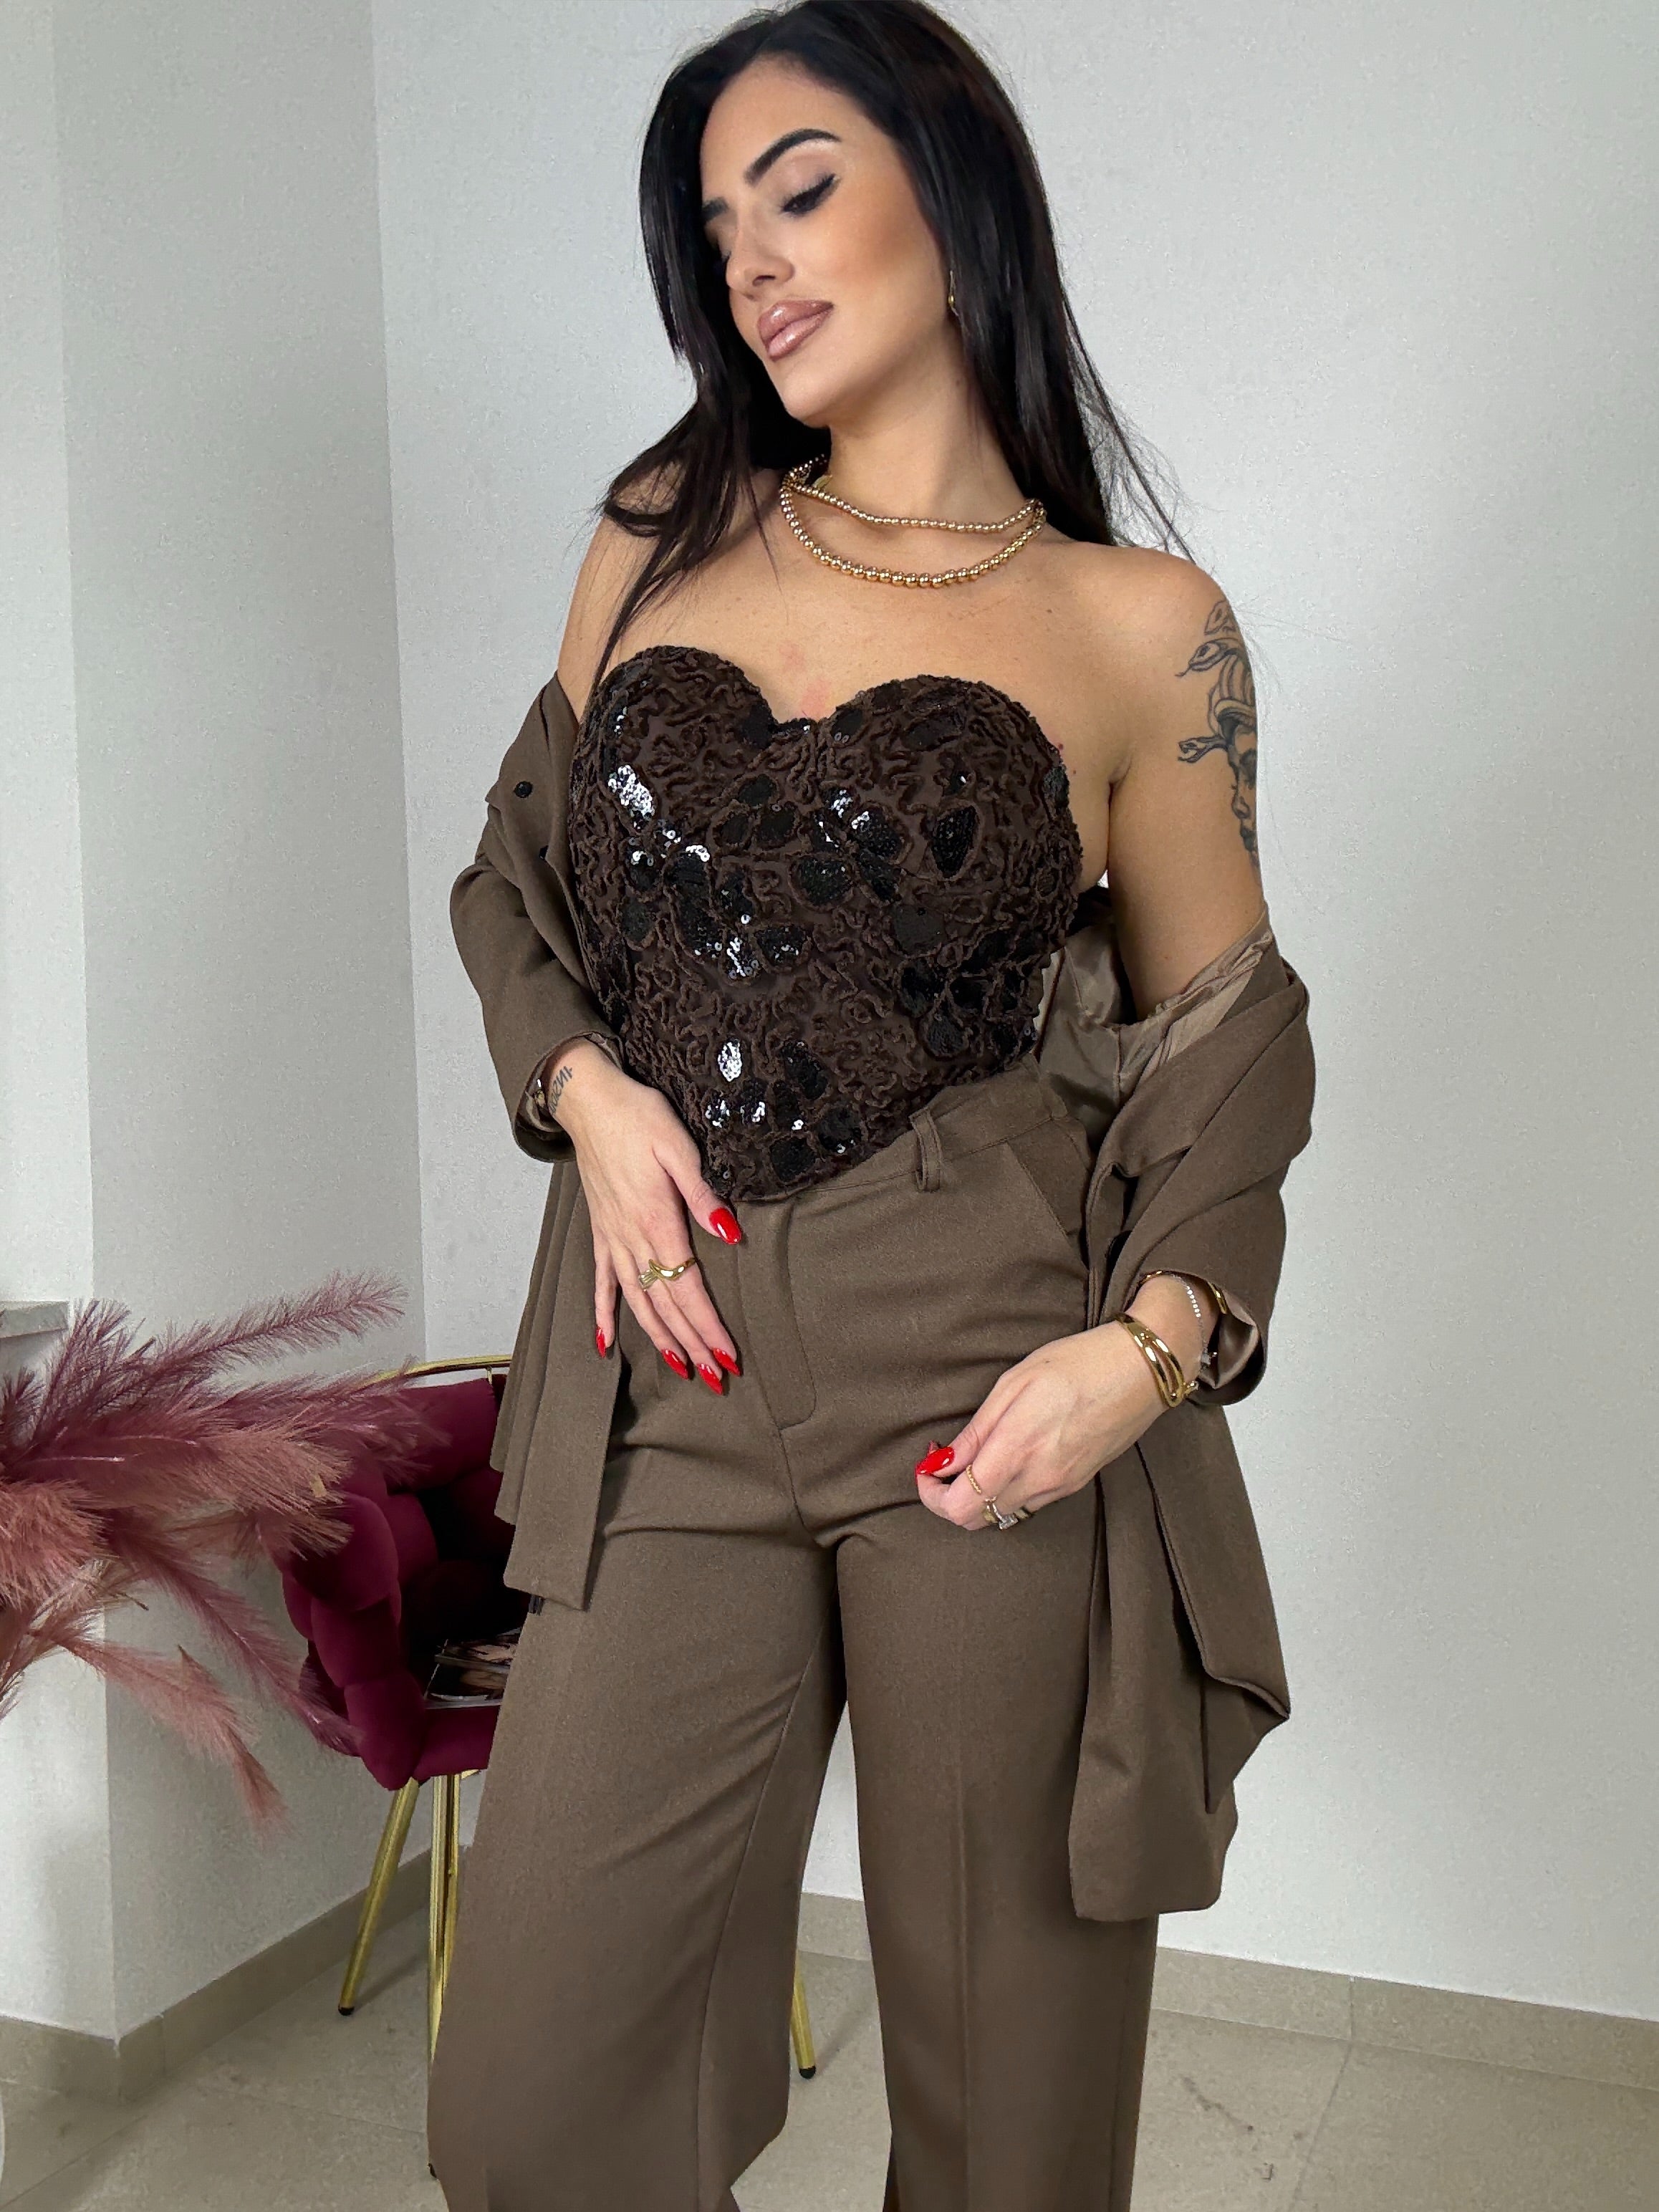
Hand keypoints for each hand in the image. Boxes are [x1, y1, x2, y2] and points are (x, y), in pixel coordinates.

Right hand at [550, 1044, 743, 1392]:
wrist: (589, 1101)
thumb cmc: (638, 1116)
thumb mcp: (678, 1145)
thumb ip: (703, 1194)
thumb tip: (732, 1233)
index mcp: (657, 1221)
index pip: (688, 1288)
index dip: (709, 1327)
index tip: (728, 1357)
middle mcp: (632, 1240)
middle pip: (666, 1305)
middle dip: (692, 1345)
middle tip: (716, 1379)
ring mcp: (612, 1239)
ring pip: (638, 1302)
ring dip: (659, 1339)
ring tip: (681, 1369)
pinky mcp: (600, 1232)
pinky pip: (601, 1282)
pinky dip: (603, 1315)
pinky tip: (605, 1344)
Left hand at [914, 1320, 1168, 1528]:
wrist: (1141, 1370)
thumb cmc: (1077, 1363)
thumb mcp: (1014, 1383)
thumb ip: (977, 1430)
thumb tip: (943, 1462)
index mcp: (1016, 1449)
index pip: (959, 1505)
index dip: (931, 1493)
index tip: (927, 1465)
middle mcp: (1039, 1478)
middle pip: (975, 1520)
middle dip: (948, 1499)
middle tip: (943, 1465)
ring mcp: (1060, 1486)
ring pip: (1002, 1515)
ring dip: (978, 1497)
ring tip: (974, 1458)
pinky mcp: (1076, 1484)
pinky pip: (1028, 1504)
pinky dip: (1005, 1492)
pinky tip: (1006, 1461)